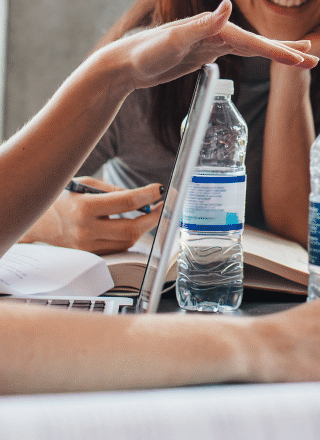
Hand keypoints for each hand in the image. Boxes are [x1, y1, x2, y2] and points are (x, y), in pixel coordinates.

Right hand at [20, 177, 162, 253]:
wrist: (35, 222)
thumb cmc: (61, 198)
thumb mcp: (85, 185)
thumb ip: (114, 190)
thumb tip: (142, 197)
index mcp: (84, 208)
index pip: (127, 202)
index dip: (149, 195)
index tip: (160, 189)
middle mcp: (86, 230)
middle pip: (132, 228)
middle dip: (154, 216)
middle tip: (163, 205)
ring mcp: (87, 246)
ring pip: (127, 241)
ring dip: (144, 227)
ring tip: (151, 213)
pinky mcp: (88, 254)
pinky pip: (117, 248)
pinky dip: (130, 236)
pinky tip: (135, 225)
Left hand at [111, 0, 316, 91]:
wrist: (124, 63)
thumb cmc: (145, 51)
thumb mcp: (173, 39)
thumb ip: (203, 23)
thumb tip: (229, 5)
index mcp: (216, 28)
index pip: (255, 42)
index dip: (280, 51)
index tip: (304, 58)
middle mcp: (218, 31)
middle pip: (260, 43)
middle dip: (288, 50)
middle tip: (315, 57)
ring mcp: (213, 42)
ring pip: (253, 47)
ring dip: (277, 51)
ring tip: (300, 55)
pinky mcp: (206, 52)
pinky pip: (241, 53)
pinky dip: (258, 54)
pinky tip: (265, 55)